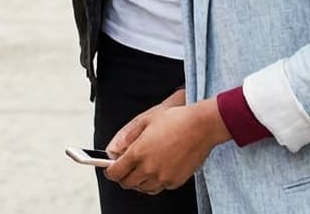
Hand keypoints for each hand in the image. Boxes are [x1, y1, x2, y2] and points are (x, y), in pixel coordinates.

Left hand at [105, 96, 229, 194]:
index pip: (116, 172)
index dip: (110, 171)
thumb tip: (112, 150)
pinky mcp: (174, 182)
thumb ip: (126, 136)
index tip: (109, 168)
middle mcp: (149, 168)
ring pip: (142, 188)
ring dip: (138, 181)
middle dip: (122, 177)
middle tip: (124, 167)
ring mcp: (162, 177)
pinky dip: (153, 182)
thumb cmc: (173, 119)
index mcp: (138, 152)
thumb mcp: (145, 120)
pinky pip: (158, 188)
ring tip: (140, 168)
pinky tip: (155, 170)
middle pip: (127, 183)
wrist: (200, 126)